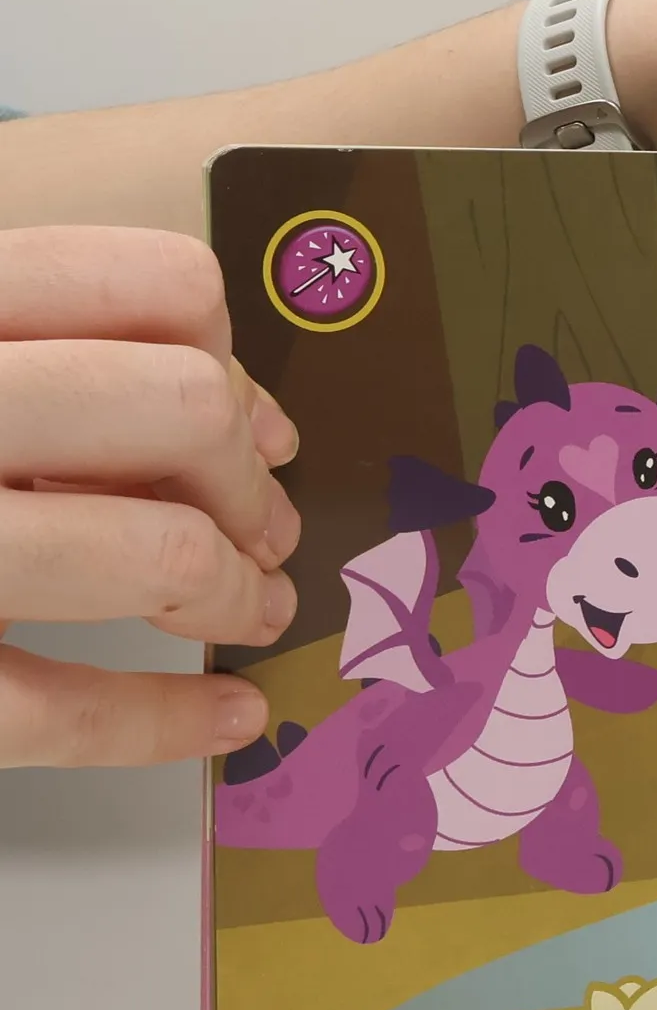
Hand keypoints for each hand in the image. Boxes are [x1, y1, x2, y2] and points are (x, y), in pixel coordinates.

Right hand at [0, 226, 300, 766]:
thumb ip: (47, 354)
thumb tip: (248, 420)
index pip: (157, 286)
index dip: (232, 363)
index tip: (251, 429)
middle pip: (182, 407)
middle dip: (245, 483)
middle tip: (256, 533)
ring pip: (154, 551)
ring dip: (233, 591)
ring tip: (249, 609)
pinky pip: (61, 709)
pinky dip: (170, 723)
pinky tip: (228, 713)